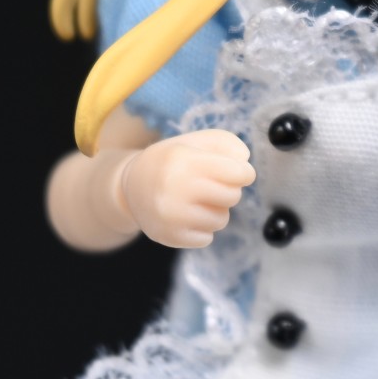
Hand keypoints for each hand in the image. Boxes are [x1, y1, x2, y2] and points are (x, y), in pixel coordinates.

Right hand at [122, 128, 255, 248]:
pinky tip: (188, 214)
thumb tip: (244, 162)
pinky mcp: (169, 237)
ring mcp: (171, 216)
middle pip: (232, 196)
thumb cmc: (173, 160)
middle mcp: (175, 189)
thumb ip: (226, 144)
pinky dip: (203, 227)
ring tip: (199, 200)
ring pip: (222, 220)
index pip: (236, 173)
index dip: (245, 173)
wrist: (132, 186)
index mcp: (184, 160)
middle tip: (214, 185)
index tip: (242, 173)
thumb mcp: (195, 141)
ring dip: (217, 210)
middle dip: (230, 190)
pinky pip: (207, 238)